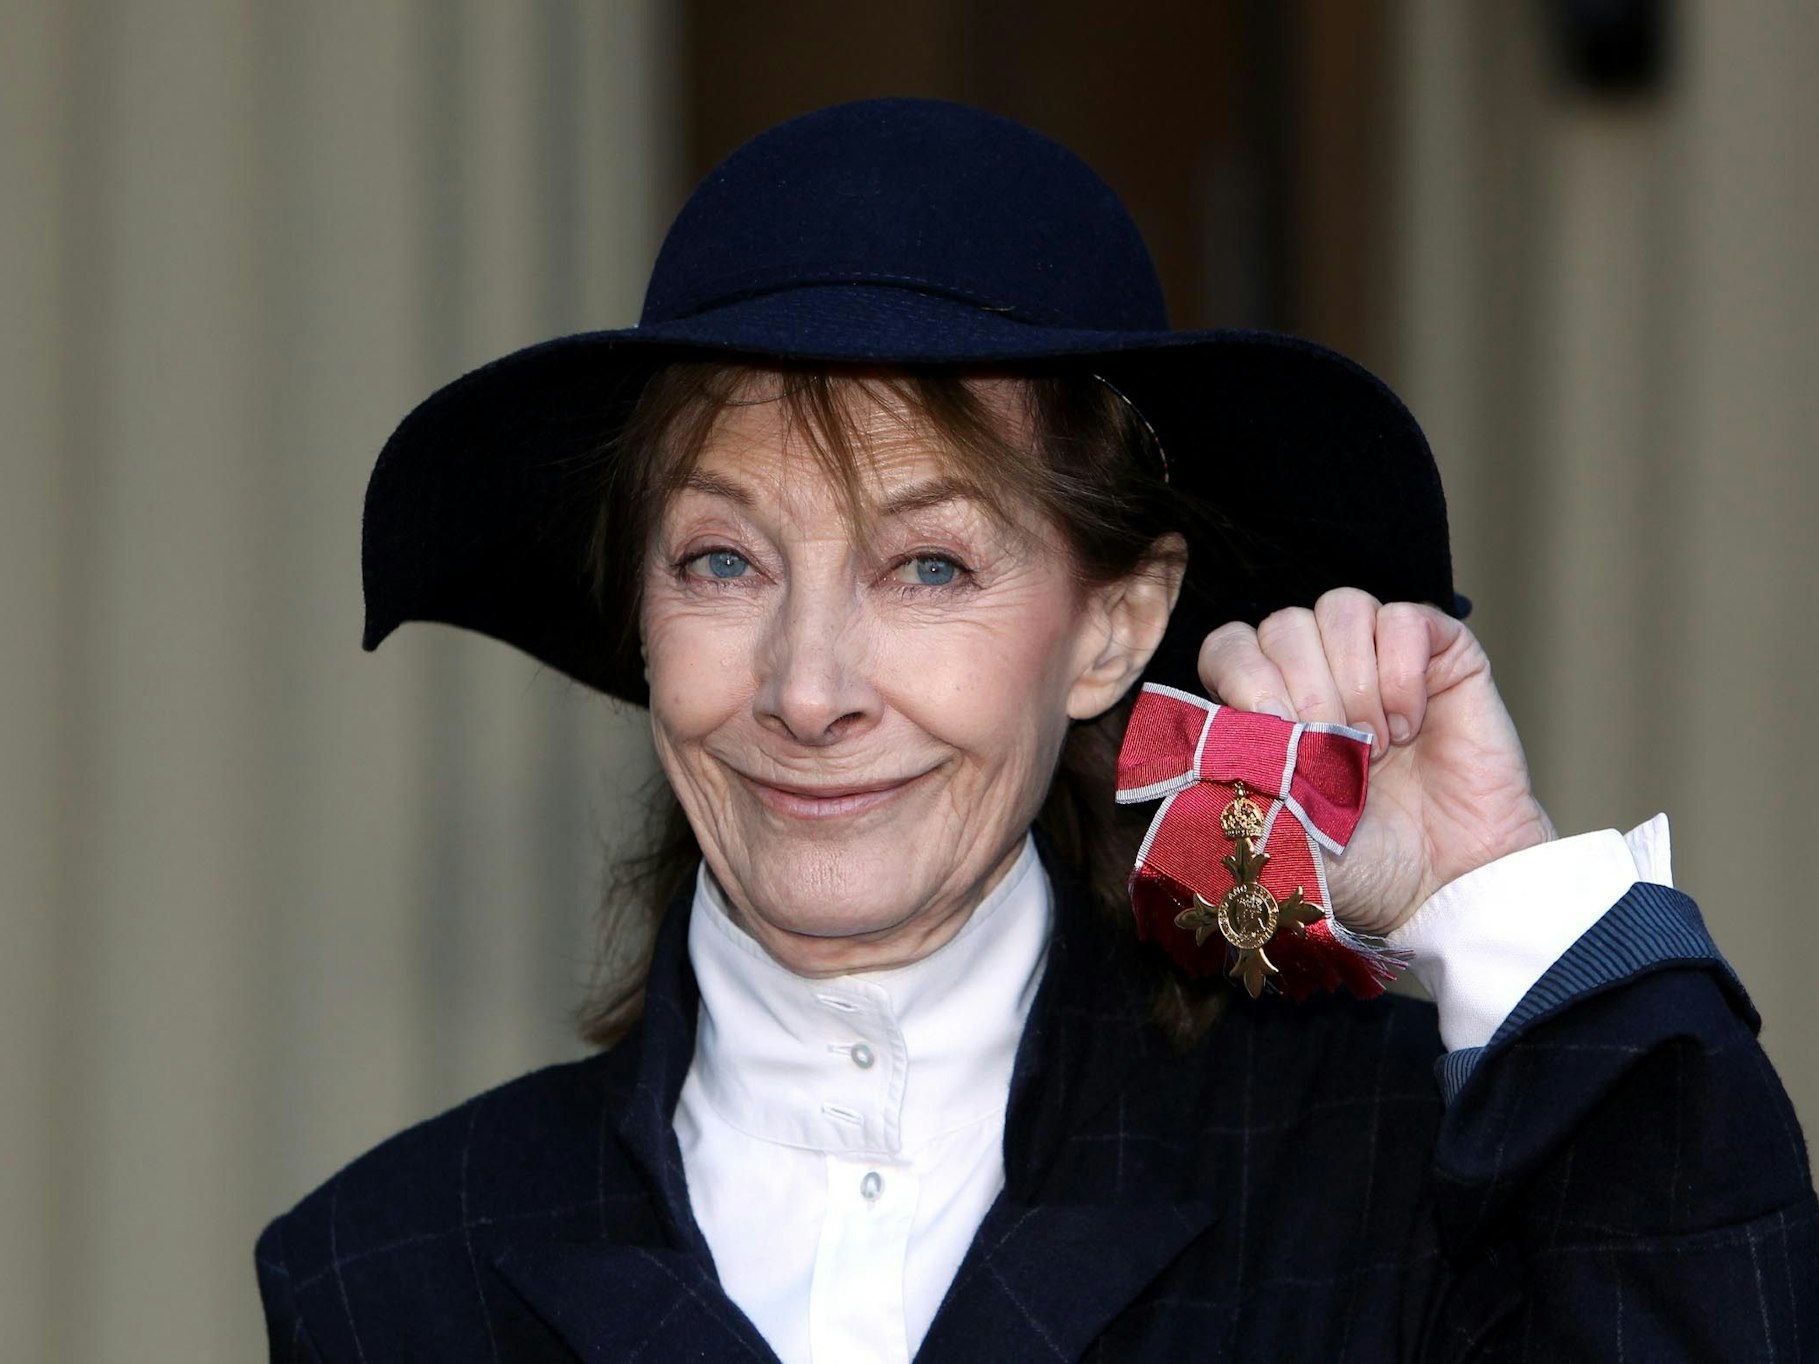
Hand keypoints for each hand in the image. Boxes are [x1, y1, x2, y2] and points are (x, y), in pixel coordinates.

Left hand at [1196, 589, 1555, 936]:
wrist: (1443, 882)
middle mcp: (1318, 670)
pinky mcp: (1439, 653)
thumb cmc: (1358, 860)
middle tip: (1336, 753)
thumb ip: (1235, 769)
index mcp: (1266, 704)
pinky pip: (1405, 617)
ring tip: (1373, 745)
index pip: (1229, 647)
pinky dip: (1401, 670)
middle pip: (1283, 625)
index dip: (1245, 678)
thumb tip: (1211, 727)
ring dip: (1353, 680)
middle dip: (1305, 690)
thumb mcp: (1275, 822)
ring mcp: (1377, 657)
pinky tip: (1411, 725)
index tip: (1275, 731)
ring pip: (1341, 607)